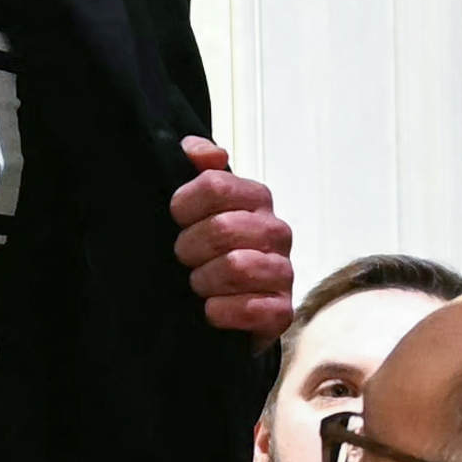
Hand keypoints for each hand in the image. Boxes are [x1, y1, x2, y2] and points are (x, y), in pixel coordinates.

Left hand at [168, 140, 295, 336]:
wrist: (229, 312)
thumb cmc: (212, 254)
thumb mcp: (201, 209)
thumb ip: (201, 172)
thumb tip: (193, 150)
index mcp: (256, 199)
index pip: (214, 185)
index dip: (184, 206)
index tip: (178, 221)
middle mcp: (276, 231)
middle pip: (222, 228)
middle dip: (190, 249)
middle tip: (186, 260)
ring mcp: (283, 271)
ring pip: (236, 266)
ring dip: (205, 281)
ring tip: (200, 285)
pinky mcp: (282, 311)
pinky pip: (250, 308)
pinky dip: (221, 312)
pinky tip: (212, 310)